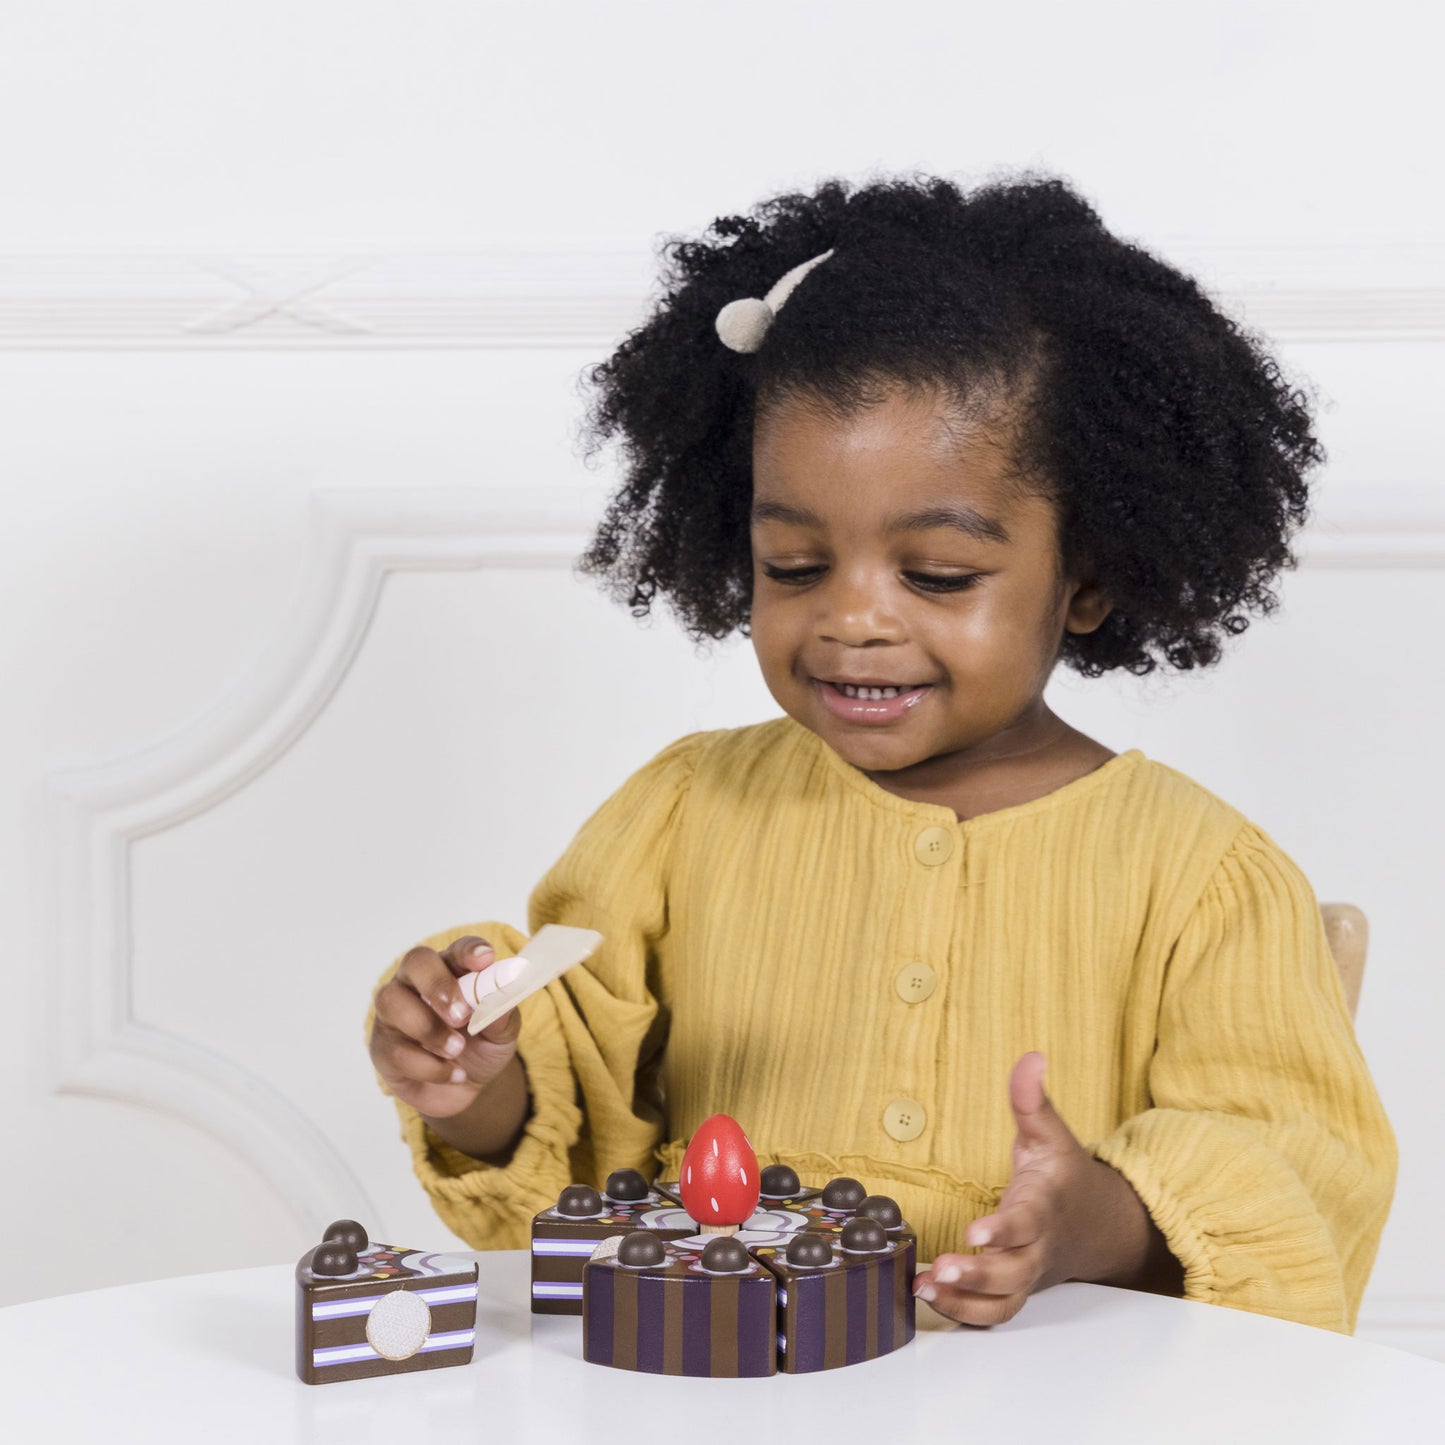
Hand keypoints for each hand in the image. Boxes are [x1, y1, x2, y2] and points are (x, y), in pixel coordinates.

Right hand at [369, 935, 521, 1118]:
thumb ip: (503, 1017)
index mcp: (451, 970)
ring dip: (428, 1028)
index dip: (469, 951)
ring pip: (392, 1003)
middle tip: (461, 1015)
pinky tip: (453, 1074)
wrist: (465, 1087)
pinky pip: (396, 1051)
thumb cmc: (482, 1046)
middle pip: (414, 963)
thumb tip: (502, 1003)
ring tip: (457, 1049)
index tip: (485, 959)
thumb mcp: (502, 1034)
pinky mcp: (383, 1049)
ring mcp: (394, 1014)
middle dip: (437, 985)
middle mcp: (416, 983)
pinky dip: (429, 1066)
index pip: (456, 950)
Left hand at [913, 1052, 1169, 1325]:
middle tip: (942, 1268)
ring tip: (927, 1288)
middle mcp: (1038, 1247)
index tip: (975, 1232)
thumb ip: (1032, 1099)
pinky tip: (930, 1296)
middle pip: (1015, 1272)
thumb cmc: (1062, 1176)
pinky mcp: (1016, 1288)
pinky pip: (996, 1312)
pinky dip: (966, 1313)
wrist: (1096, 1225)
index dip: (1003, 1230)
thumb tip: (1030, 1056)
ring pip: (1005, 1299)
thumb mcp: (1050, 1133)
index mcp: (1044, 1206)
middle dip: (980, 1273)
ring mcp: (1029, 1273)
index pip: (1027, 1223)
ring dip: (967, 1300)